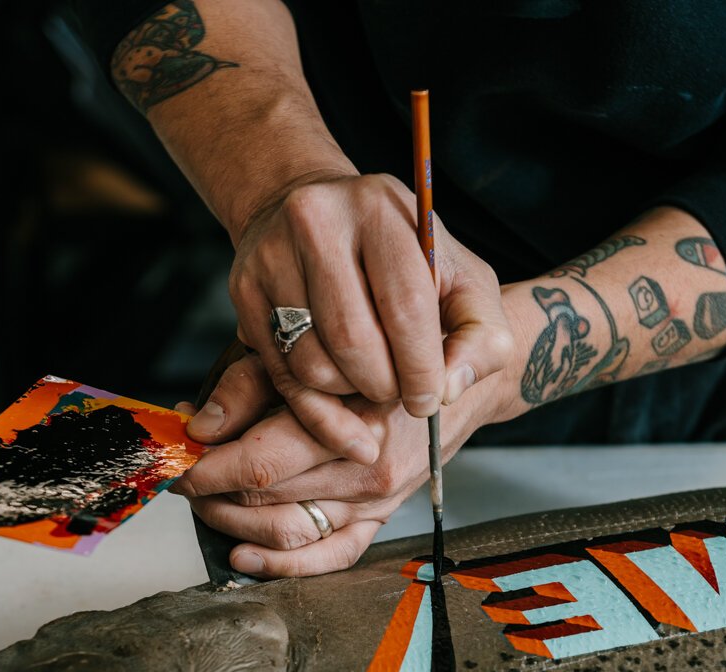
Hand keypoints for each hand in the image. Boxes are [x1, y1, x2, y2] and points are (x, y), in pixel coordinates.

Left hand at [173, 345, 511, 577]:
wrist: (473, 369)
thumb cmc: (399, 339)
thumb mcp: (328, 332)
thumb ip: (258, 375)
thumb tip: (201, 421)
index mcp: (355, 417)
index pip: (261, 459)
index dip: (206, 464)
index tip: (174, 455)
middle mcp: (369, 467)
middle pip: (265, 497)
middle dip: (209, 489)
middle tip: (177, 473)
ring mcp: (378, 498)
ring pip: (287, 530)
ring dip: (232, 522)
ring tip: (202, 501)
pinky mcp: (383, 515)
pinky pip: (331, 555)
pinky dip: (283, 565)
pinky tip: (242, 556)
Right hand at [216, 173, 513, 465]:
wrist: (323, 212)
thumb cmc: (404, 255)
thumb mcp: (462, 278)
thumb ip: (481, 334)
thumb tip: (447, 390)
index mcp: (381, 211)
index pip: (405, 306)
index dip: (421, 369)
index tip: (428, 401)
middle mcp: (317, 222)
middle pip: (352, 340)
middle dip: (384, 386)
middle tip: (397, 393)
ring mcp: (272, 255)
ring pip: (312, 364)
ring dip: (348, 393)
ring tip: (367, 377)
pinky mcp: (244, 290)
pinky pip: (281, 373)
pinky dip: (315, 404)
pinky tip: (338, 406)